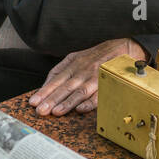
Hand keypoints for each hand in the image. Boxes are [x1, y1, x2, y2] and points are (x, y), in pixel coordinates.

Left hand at [28, 38, 145, 116]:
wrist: (125, 46)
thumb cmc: (98, 55)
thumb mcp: (77, 57)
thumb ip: (62, 70)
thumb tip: (46, 85)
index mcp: (73, 62)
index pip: (55, 78)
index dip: (44, 90)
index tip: (33, 102)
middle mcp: (83, 69)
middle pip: (64, 86)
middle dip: (51, 99)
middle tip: (40, 110)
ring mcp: (96, 76)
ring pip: (79, 91)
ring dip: (67, 102)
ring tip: (56, 112)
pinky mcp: (108, 82)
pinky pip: (98, 94)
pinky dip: (90, 103)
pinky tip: (80, 110)